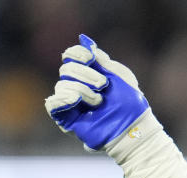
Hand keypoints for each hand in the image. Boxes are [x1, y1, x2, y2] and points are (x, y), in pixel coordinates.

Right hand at [44, 34, 148, 150]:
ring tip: (99, 102)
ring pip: (61, 85)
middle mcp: (76, 86)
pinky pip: (53, 104)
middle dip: (85, 74)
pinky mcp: (66, 119)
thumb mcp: (119, 75)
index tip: (90, 58)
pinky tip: (77, 100)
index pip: (70, 56)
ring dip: (82, 90)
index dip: (77, 54)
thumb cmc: (130, 104)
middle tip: (103, 85)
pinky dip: (64, 99)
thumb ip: (101, 59)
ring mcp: (71, 103)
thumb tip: (84, 41)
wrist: (133, 128)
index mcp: (88, 74)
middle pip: (66, 69)